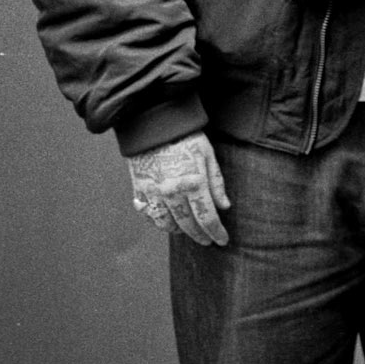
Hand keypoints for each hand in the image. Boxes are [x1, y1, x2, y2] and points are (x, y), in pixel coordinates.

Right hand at [127, 131, 230, 245]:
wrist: (154, 122)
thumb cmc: (186, 136)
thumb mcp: (208, 155)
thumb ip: (216, 183)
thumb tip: (225, 206)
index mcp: (194, 183)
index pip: (207, 218)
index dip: (216, 233)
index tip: (222, 240)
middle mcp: (173, 193)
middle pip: (188, 225)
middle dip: (200, 235)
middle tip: (208, 240)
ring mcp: (154, 193)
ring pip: (167, 225)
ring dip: (180, 231)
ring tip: (189, 230)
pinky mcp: (140, 190)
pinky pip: (149, 215)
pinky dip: (159, 222)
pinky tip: (168, 221)